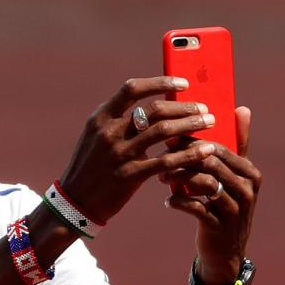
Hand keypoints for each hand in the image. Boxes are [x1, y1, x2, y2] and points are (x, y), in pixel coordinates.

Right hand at [59, 77, 218, 222]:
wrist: (76, 202)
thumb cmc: (91, 166)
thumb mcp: (96, 137)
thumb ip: (119, 121)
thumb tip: (155, 107)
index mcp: (101, 117)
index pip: (132, 89)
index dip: (160, 82)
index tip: (183, 83)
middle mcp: (109, 132)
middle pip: (154, 109)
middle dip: (184, 106)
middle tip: (203, 108)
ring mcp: (119, 154)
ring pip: (164, 131)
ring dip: (191, 124)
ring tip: (209, 122)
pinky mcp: (130, 176)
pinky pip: (166, 161)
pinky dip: (189, 154)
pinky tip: (205, 151)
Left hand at [161, 106, 261, 284]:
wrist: (224, 253)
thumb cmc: (223, 206)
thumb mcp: (232, 177)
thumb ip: (236, 145)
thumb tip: (241, 108)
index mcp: (250, 172)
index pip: (220, 146)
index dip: (192, 140)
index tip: (169, 137)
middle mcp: (247, 189)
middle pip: (211, 161)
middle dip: (183, 156)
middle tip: (160, 154)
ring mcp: (236, 209)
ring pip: (203, 182)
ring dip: (178, 177)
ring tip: (161, 177)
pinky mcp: (220, 226)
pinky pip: (195, 207)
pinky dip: (178, 201)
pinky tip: (168, 201)